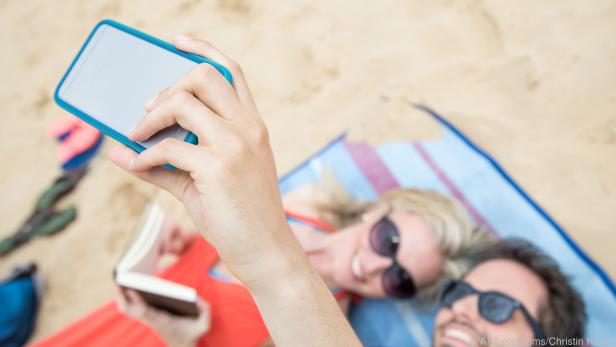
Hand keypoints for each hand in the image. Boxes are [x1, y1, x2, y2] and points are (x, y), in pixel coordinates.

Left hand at [107, 35, 295, 288]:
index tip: (178, 41)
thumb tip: (119, 151)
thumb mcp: (207, 181)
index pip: (231, 72)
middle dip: (168, 86)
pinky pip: (167, 149)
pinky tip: (138, 163)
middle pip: (204, 76)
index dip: (204, 49)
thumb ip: (168, 162)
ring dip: (151, 117)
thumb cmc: (240, 215)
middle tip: (149, 110)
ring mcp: (235, 145)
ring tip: (138, 136)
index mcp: (253, 126)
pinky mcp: (217, 168)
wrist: (266, 251)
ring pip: (183, 103)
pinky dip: (145, 155)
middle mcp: (247, 128)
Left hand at [116, 287, 209, 346]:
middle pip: (129, 311)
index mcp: (163, 322)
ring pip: (128, 310)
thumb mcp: (204, 326)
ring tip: (119, 280)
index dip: (137, 300)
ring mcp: (148, 319)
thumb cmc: (192, 335)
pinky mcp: (148, 317)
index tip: (130, 289)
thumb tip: (197, 298)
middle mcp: (152, 320)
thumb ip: (205, 311)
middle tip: (116, 281)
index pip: (146, 311)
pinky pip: (133, 308)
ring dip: (121, 297)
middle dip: (121, 297)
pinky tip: (128, 285)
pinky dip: (128, 298)